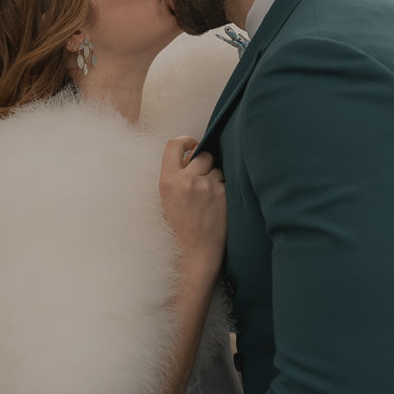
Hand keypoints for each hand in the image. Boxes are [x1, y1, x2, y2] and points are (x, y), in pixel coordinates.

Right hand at [159, 136, 226, 269]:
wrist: (195, 253)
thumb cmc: (180, 228)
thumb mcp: (166, 200)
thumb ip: (176, 176)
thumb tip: (190, 155)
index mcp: (168, 181)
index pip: (174, 144)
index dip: (186, 140)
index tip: (192, 145)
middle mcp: (187, 180)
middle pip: (203, 154)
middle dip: (205, 164)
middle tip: (203, 181)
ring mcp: (207, 187)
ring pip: (218, 169)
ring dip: (216, 179)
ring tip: (209, 200)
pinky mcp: (224, 194)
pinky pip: (227, 182)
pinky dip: (225, 191)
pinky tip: (218, 207)